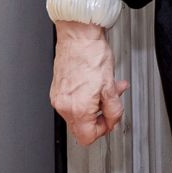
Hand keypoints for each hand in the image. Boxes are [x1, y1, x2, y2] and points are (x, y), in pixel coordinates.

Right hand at [50, 21, 129, 147]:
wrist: (78, 35)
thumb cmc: (91, 54)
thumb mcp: (110, 85)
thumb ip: (114, 109)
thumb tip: (113, 121)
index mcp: (77, 108)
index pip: (87, 137)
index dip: (103, 130)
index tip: (111, 119)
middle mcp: (63, 105)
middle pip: (82, 126)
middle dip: (101, 115)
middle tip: (112, 101)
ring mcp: (58, 97)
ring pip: (79, 113)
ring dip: (95, 104)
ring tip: (107, 87)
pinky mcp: (57, 88)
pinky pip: (72, 101)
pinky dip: (86, 96)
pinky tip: (96, 83)